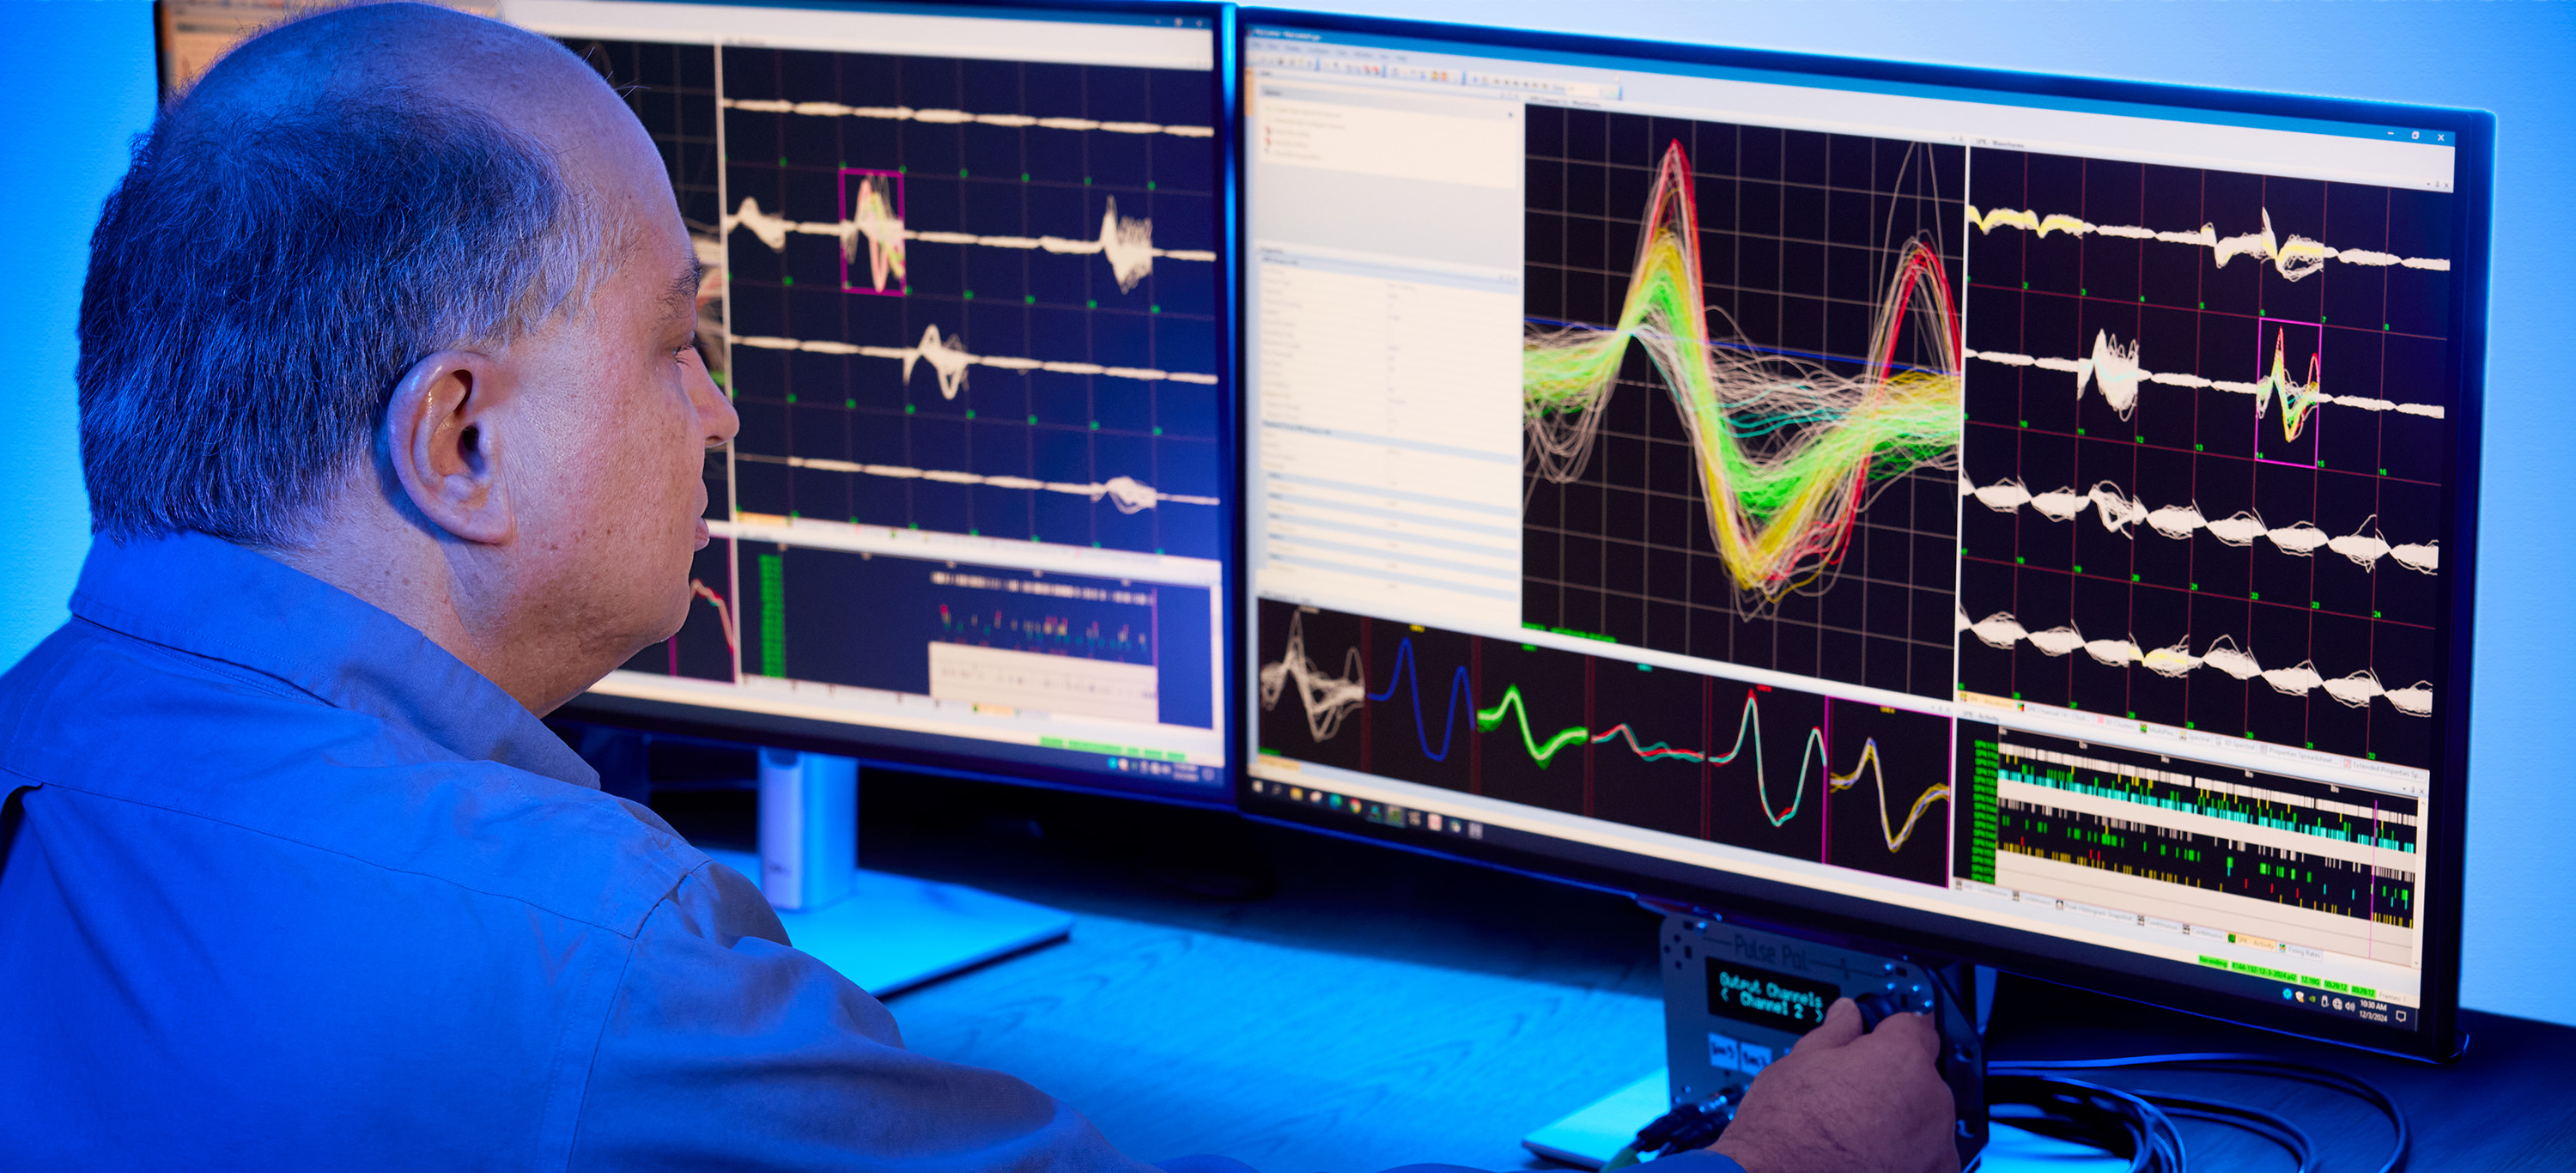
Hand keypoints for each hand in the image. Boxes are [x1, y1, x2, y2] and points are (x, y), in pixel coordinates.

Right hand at [1708, 998, 1957, 1172]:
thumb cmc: (1783, 1131)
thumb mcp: (1799, 1063)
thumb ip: (1836, 1033)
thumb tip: (1847, 1015)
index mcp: (1901, 1060)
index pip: (1916, 1025)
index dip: (1890, 1031)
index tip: (1879, 1038)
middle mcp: (1931, 1102)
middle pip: (1922, 1075)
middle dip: (1893, 1079)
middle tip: (1852, 1093)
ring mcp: (1936, 1147)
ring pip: (1926, 1118)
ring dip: (1903, 1120)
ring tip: (1856, 1131)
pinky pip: (1928, 1157)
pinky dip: (1907, 1156)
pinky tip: (1869, 1157)